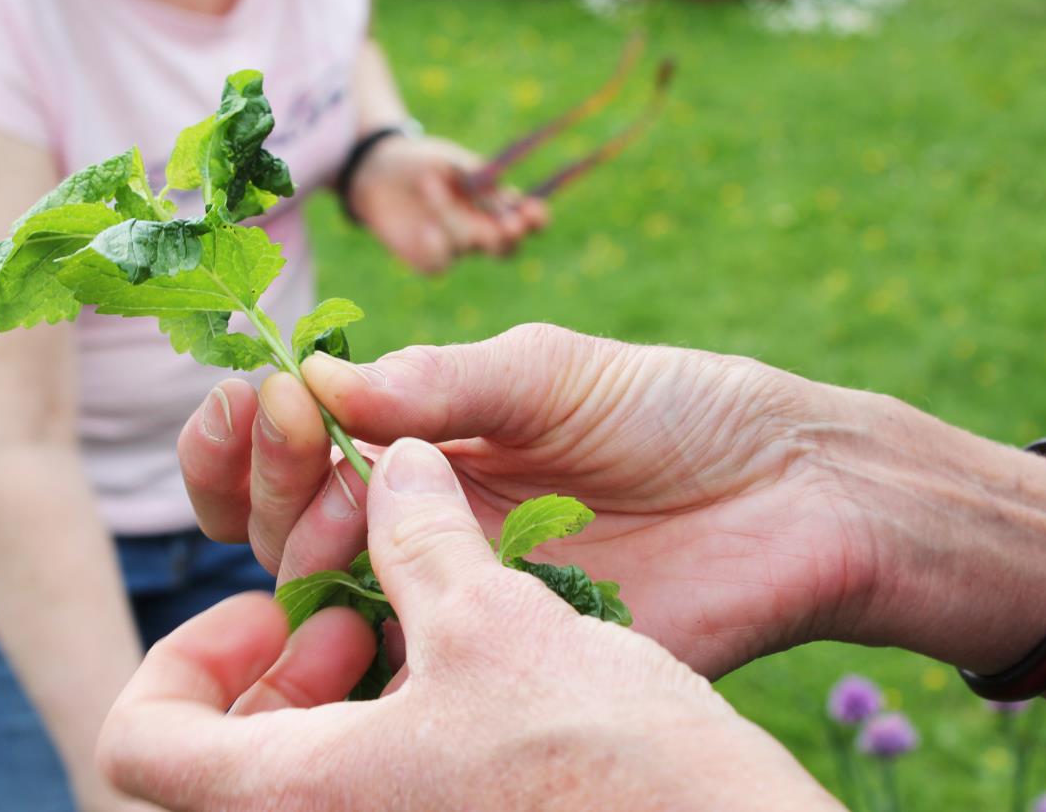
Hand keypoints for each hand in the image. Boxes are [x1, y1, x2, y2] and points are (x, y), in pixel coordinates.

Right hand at [182, 323, 1045, 712]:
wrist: (793, 493)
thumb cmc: (680, 411)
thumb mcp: (552, 369)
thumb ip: (441, 381)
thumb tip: (317, 377)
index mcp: (427, 445)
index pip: (300, 446)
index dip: (251, 428)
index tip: (253, 395)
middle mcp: (422, 527)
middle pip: (290, 523)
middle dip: (270, 474)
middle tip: (301, 437)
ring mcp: (455, 600)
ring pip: (323, 600)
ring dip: (301, 545)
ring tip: (346, 509)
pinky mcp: (501, 665)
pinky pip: (399, 677)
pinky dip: (356, 646)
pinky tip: (362, 606)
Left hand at [347, 134, 547, 272]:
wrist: (377, 172)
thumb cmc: (421, 161)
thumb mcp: (449, 159)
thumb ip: (473, 174)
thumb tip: (498, 187)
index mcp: (497, 204)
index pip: (528, 219)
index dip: (536, 219)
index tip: (534, 209)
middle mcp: (481, 230)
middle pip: (507, 247)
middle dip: (510, 237)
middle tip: (508, 225)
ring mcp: (455, 248)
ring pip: (469, 247)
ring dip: (453, 218)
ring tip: (430, 184)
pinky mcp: (428, 259)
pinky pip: (440, 263)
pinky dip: (437, 247)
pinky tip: (427, 229)